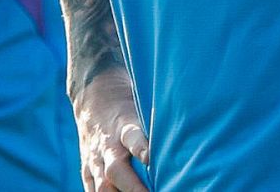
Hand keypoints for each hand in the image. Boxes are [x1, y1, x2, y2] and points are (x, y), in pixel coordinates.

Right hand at [72, 68, 150, 191]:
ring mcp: (94, 160)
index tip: (150, 158)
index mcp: (123, 125)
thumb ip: (158, 126)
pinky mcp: (87, 170)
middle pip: (115, 170)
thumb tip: (192, 138)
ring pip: (102, 186)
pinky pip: (92, 191)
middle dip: (133, 188)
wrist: (93, 98)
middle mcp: (107, 146)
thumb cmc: (128, 106)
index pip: (132, 137)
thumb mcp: (142, 107)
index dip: (141, 147)